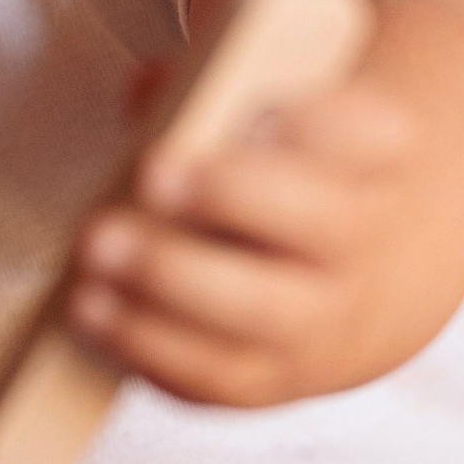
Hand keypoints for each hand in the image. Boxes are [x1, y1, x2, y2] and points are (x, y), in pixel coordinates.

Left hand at [63, 0, 463, 410]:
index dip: (319, 122)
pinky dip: (150, 347)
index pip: (368, 133)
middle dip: (231, 195)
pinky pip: (218, 376)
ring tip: (95, 252)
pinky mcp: (273, 377)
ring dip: (172, 281)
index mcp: (374, 158)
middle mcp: (361, 243)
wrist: (359, 279)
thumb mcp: (272, 109)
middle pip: (319, 222)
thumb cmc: (287, 170)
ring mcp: (322, 320)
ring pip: (262, 312)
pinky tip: (90, 312)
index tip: (262, 109)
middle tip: (152, 174)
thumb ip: (212, 85)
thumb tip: (147, 93)